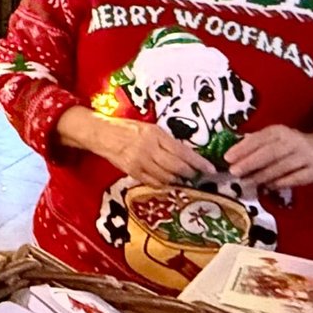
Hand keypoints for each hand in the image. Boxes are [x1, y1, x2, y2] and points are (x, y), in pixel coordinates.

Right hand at [93, 118, 215, 186]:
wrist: (102, 134)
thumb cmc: (126, 128)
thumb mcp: (150, 128)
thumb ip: (166, 141)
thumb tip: (184, 153)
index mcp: (156, 135)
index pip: (183, 151)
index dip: (198, 162)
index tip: (210, 169)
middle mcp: (150, 149)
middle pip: (177, 166)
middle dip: (190, 173)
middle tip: (197, 175)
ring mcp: (140, 162)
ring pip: (166, 176)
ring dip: (177, 179)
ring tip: (183, 179)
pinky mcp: (132, 172)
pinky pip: (152, 182)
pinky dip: (162, 183)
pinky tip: (167, 182)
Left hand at [223, 125, 312, 187]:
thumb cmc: (298, 145)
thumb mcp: (280, 138)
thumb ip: (259, 142)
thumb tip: (235, 148)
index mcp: (281, 131)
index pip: (259, 138)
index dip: (242, 148)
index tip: (227, 158)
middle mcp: (293, 141)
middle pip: (268, 153)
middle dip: (249, 163)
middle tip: (234, 172)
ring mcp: (306, 156)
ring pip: (280, 167)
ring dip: (261, 176)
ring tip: (247, 182)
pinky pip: (294, 178)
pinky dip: (279, 183)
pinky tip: (268, 187)